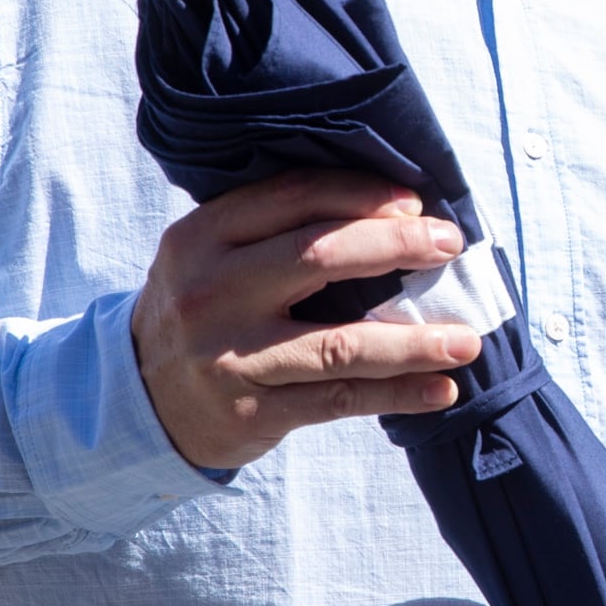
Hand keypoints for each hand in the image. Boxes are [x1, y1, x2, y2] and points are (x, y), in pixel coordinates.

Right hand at [131, 169, 479, 469]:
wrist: (136, 400)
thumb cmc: (201, 310)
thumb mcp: (210, 255)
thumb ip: (274, 228)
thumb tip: (392, 209)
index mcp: (201, 237)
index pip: (294, 196)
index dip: (363, 195)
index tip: (416, 202)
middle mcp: (211, 292)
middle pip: (321, 255)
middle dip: (397, 245)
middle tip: (450, 245)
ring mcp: (231, 357)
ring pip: (341, 343)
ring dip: (414, 342)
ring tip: (469, 339)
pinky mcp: (252, 411)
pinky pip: (340, 400)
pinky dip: (397, 394)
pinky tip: (440, 388)